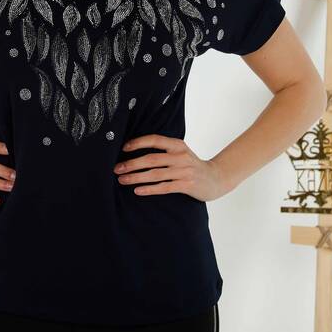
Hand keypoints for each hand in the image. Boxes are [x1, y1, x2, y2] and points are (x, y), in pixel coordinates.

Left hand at [113, 134, 229, 201]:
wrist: (215, 179)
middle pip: (151, 159)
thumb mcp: (181, 152)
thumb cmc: (191, 165)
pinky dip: (149, 189)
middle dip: (131, 164)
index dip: (138, 143)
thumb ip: (164, 150)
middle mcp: (180, 156)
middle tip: (116, 169)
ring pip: (155, 174)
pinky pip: (164, 187)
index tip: (123, 149)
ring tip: (122, 180)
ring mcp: (184, 171)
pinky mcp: (186, 185)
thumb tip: (136, 151)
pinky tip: (137, 190)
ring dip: (136, 177)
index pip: (154, 140)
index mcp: (177, 145)